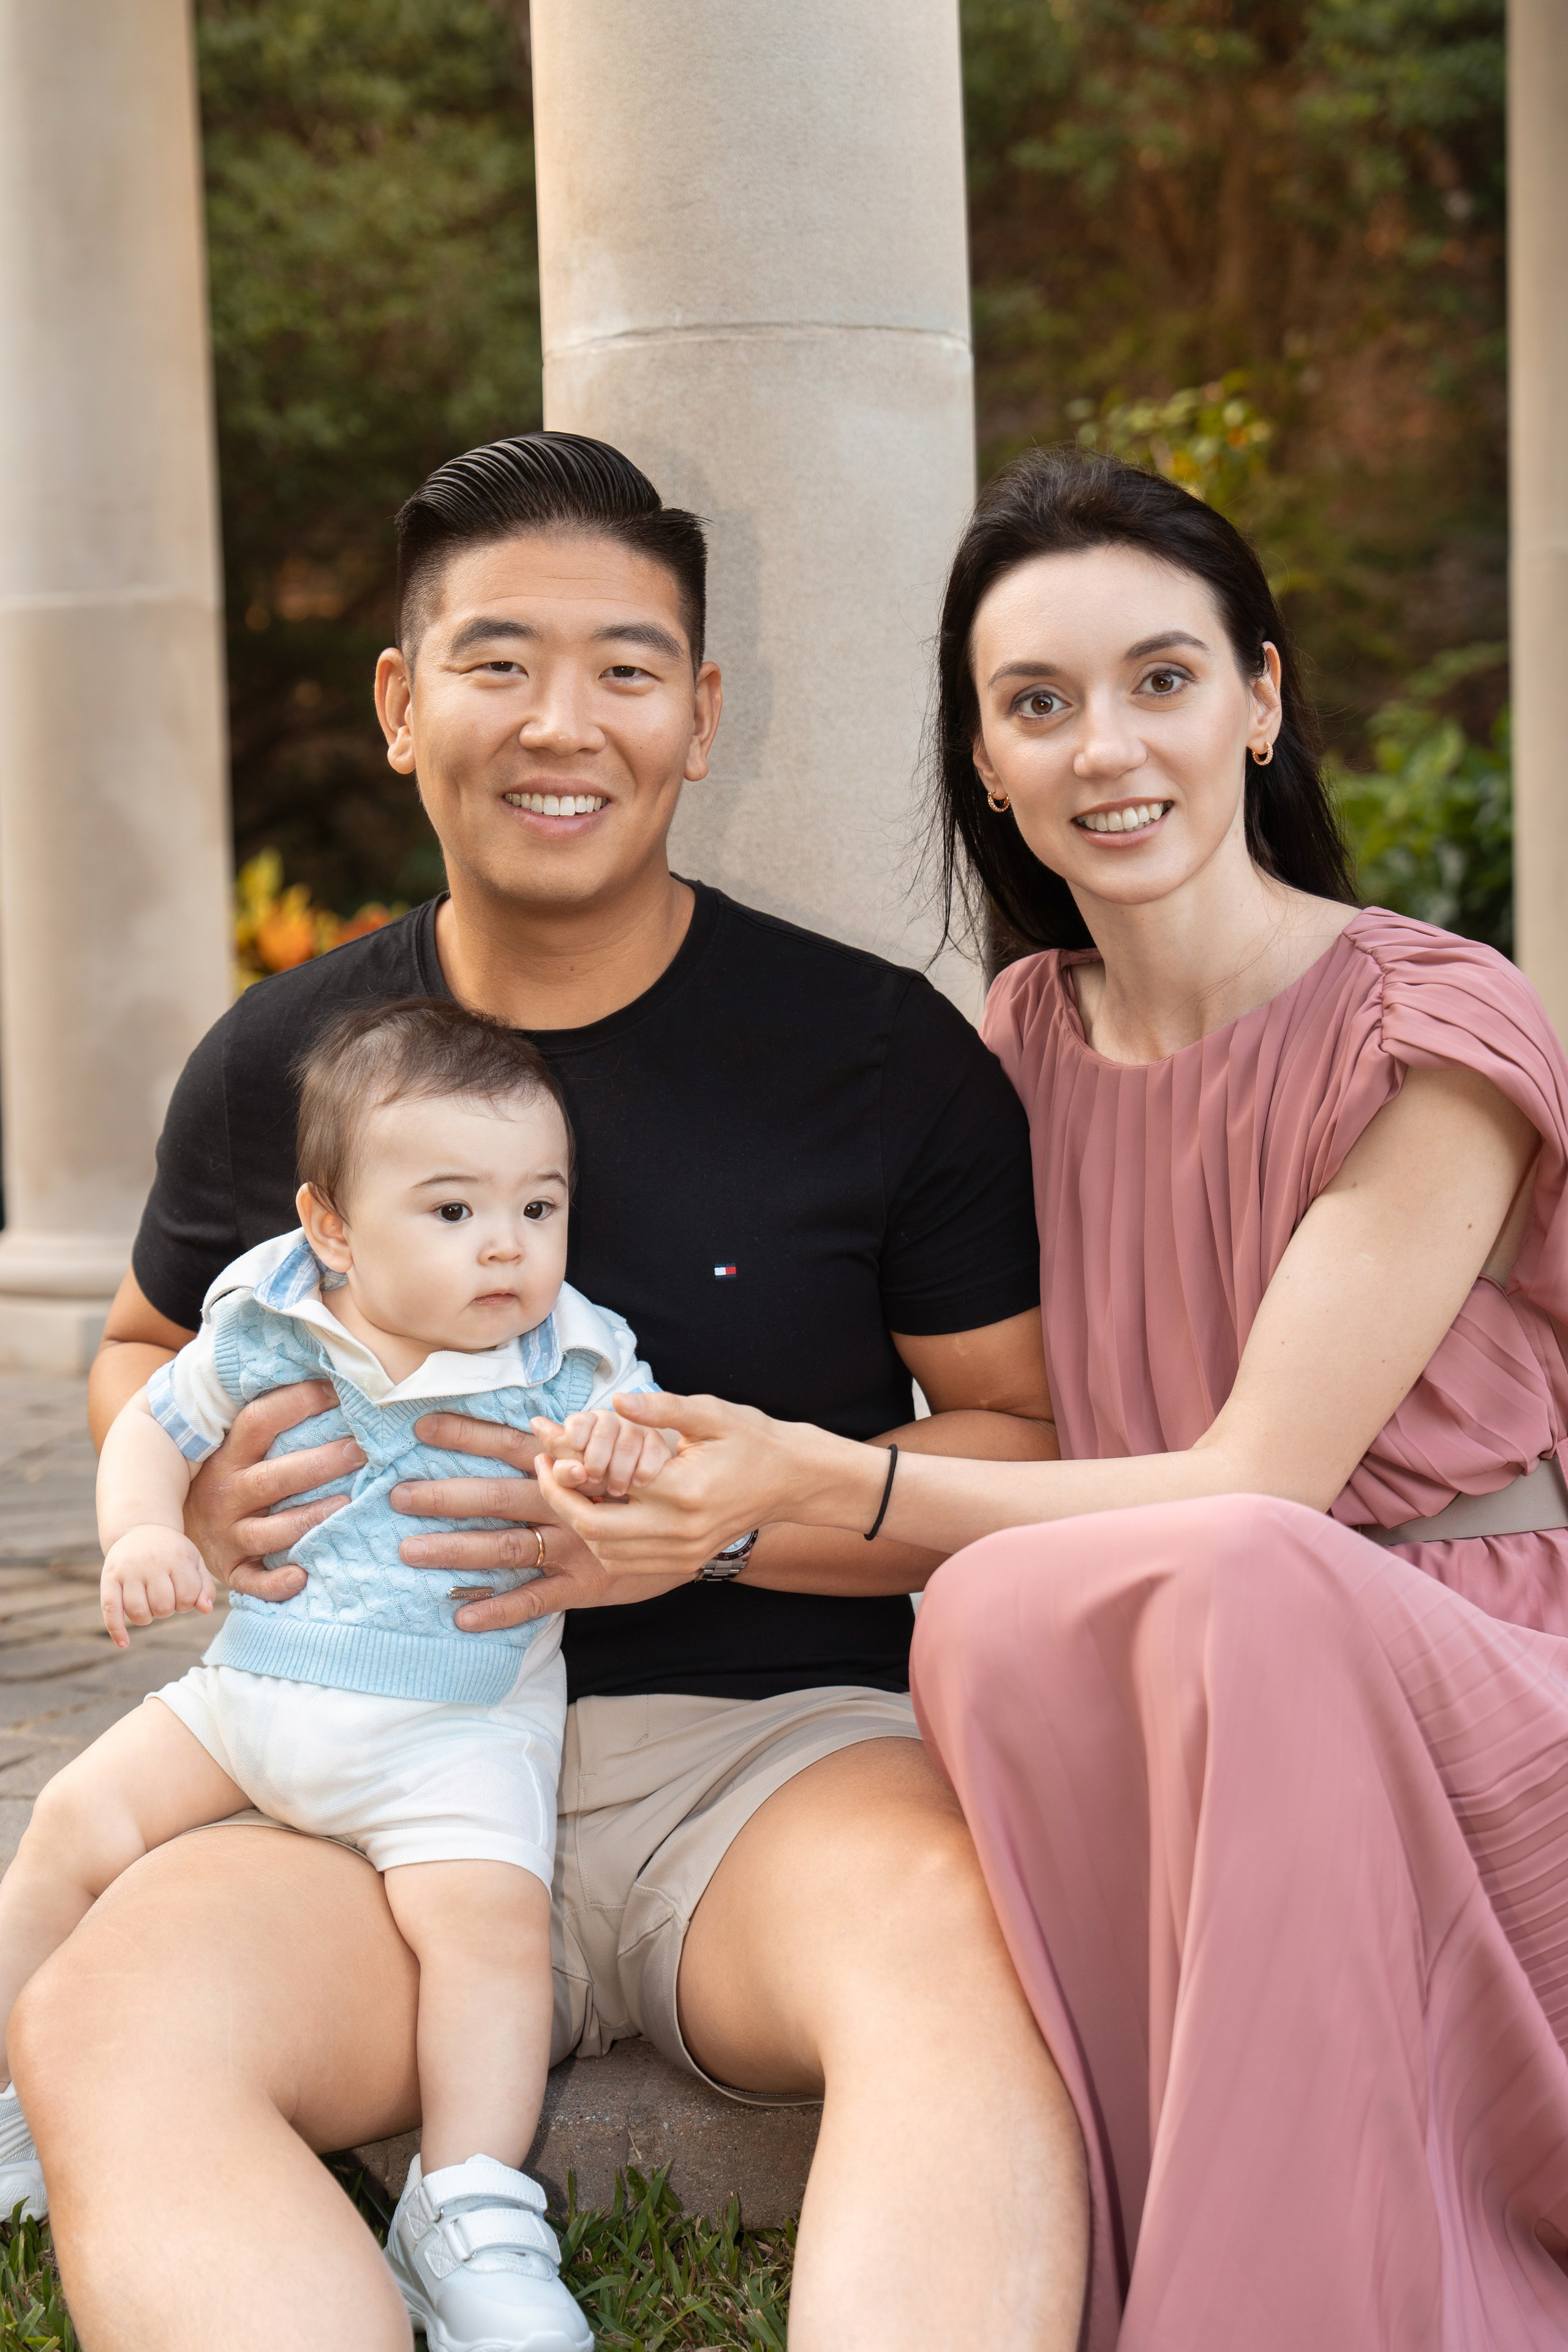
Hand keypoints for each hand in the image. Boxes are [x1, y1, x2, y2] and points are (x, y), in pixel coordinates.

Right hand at [101, 1527, 215, 1648]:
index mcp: (177, 1557)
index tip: (182, 1595)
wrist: (142, 1528)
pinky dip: (116, 1630)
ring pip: (138, 1611)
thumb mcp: (194, 1561)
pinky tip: (124, 1643)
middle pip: (162, 1606)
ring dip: (146, 1618)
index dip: (187, 1604)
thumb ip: (204, 1586)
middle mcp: (151, 1563)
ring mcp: (128, 1570)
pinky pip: (110, 1609)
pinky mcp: (109, 1578)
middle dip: (167, 1610)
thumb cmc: (173, 1552)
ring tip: (150, 1607)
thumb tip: (206, 1610)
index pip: (186, 1596)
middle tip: (165, 1598)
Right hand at [185, 1381, 362, 1602]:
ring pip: (270, 1531)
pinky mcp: (231, 1572)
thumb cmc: (227, 1479)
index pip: (257, 1422)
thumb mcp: (233, 1447)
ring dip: (310, 1519)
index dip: (295, 1403)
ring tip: (350, 1505)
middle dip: (320, 1464)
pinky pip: (253, 1582)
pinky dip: (276, 1583)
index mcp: (227, 1457)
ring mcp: (227, 1536)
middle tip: (362, 1450)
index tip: (337, 1391)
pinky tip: (302, 1576)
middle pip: (273, 1478)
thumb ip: (269, 1419)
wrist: (172, 1533)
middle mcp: (225, 1495)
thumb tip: (325, 1373)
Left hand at [392, 1412, 687, 1625]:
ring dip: (458, 1550)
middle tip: (397, 1496)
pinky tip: (461, 1617)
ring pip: (510, 1549)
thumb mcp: (638, 1442)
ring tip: (409, 1551)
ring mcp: (579, 1549)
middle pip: (500, 1497)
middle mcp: (573, 1506)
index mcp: (579, 1466)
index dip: (470, 1435)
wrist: (727, 1519)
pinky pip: (539, 1600)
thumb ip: (587, 1433)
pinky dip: (501, 1610)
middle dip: (446, 1496)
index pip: (515, 1444)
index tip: (422, 1426)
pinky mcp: (591, 1585)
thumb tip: (540, 1424)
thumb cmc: (675, 1473)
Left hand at [535, 1391, 875, 1580]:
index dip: (564, 1476)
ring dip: (579, 1525)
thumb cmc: (753, 1440)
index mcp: (684, 1490)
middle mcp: (682, 1530)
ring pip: (608, 1554)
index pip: (604, 1493)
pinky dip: (603, 1543)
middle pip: (596, 1531)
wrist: (794, 1480)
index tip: (546, 1453)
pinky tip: (598, 1512)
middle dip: (560, 1503)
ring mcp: (685, 1552)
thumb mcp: (711, 1413)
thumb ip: (661, 1408)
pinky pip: (628, 1564)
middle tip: (545, 1472)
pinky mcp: (687, 1562)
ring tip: (567, 1489)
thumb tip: (616, 1401)